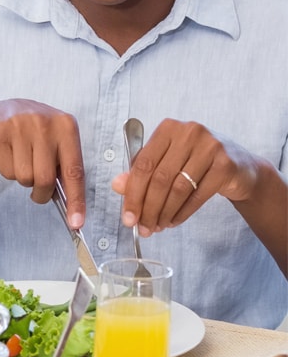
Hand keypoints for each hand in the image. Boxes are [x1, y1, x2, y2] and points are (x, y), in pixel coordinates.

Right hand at [0, 100, 85, 225]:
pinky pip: (6, 171)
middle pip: (45, 179)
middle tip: (38, 190)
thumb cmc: (38, 134)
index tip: (76, 223)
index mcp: (67, 127)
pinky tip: (9, 154)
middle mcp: (45, 124)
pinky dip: (7, 170)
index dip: (76, 200)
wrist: (6, 111)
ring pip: (23, 177)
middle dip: (41, 193)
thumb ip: (66, 168)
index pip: (74, 171)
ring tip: (23, 162)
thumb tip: (71, 208)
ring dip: (23, 179)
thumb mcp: (58, 142)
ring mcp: (19, 126)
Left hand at [111, 119, 260, 234]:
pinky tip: (174, 221)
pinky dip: (182, 212)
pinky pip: (198, 195)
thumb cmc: (195, 163)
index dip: (132, 194)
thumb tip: (116, 185)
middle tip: (143, 228)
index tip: (127, 217)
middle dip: (148, 208)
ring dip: (164, 213)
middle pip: (159, 178)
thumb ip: (140, 173)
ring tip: (157, 226)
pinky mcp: (226, 164)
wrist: (239, 168)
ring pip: (178, 189)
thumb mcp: (166, 163)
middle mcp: (189, 133)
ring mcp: (210, 147)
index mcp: (168, 129)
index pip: (143, 164)